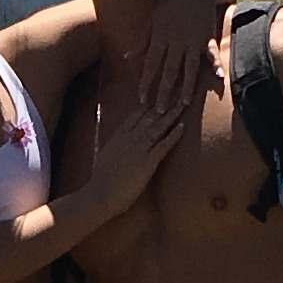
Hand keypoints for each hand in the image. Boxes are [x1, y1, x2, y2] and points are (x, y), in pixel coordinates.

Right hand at [86, 88, 191, 210]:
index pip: (137, 114)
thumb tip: (119, 144)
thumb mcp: (106, 157)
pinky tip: (183, 125)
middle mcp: (129, 138)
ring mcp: (139, 149)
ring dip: (172, 113)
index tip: (160, 91)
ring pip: (158, 126)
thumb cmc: (101, 181)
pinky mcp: (147, 162)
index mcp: (119, 136)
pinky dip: (173, 135)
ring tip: (184, 101)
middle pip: (150, 115)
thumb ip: (115, 147)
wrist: (98, 195)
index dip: (150, 102)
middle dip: (164, 101)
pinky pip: (163, 145)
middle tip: (176, 88)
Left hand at [135, 0, 236, 110]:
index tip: (141, 99)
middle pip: (168, 71)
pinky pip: (211, 53)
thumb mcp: (153, 20)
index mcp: (160, 37)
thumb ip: (142, 41)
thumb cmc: (170, 1)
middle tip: (160, 111)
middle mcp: (175, 41)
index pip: (150, 65)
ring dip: (186, 86)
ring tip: (184, 103)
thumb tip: (126, 57)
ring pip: (188, 67)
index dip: (146, 82)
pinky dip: (215, 65)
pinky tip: (218, 78)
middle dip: (164, 92)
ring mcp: (192, 39)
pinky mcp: (206, 36)